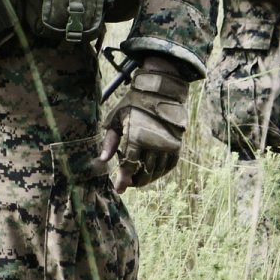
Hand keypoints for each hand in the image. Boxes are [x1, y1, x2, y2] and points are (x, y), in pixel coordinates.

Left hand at [97, 62, 189, 192]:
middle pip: (144, 172)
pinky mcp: (177, 145)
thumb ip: (110, 141)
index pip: (129, 165)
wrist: (161, 91)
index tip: (118, 188)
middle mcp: (154, 144)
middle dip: (135, 181)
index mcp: (136, 137)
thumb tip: (102, 160)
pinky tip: (152, 172)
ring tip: (137, 178)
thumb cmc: (134, 103)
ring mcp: (167, 145)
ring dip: (147, 178)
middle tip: (127, 183)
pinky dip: (160, 172)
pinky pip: (170, 165)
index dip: (123, 180)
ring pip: (157, 171)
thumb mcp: (117, 118)